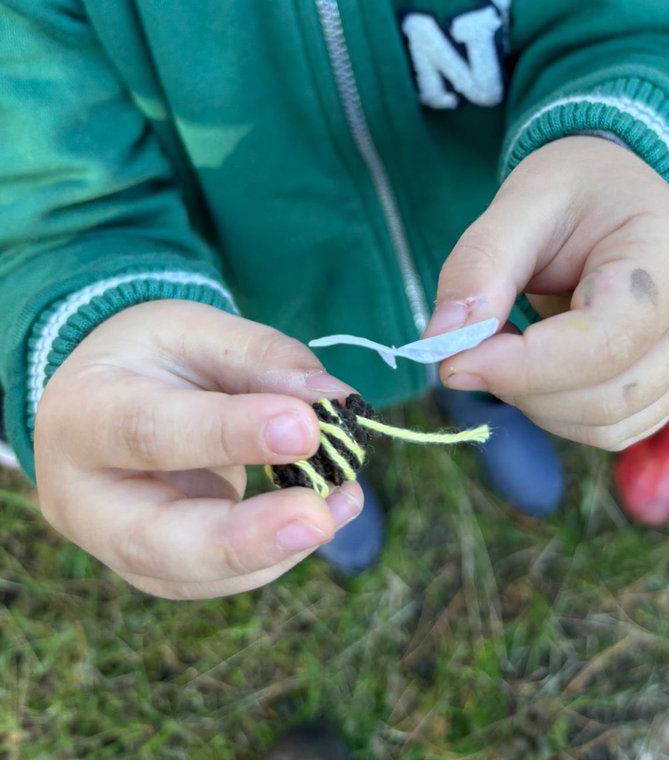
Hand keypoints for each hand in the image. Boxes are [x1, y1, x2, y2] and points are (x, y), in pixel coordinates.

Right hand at [34, 301, 362, 598]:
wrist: (103, 396)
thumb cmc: (151, 356)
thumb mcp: (195, 330)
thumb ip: (260, 358)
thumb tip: (332, 400)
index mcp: (84, 413)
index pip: (150, 432)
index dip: (230, 434)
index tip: (307, 426)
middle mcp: (83, 495)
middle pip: (155, 539)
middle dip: (244, 537)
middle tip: (319, 519)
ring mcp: (112, 545)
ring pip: (188, 576)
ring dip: (274, 549)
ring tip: (344, 503)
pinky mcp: (150, 569)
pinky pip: (214, 579)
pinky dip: (276, 552)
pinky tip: (328, 513)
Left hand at [426, 137, 668, 450]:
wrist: (618, 189)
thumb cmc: (575, 187)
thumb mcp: (521, 201)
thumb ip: (479, 267)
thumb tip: (440, 344)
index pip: (606, 344)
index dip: (525, 366)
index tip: (455, 359)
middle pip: (609, 396)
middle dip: (523, 386)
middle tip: (470, 345)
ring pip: (608, 425)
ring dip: (536, 403)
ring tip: (506, 343)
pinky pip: (612, 430)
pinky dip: (557, 412)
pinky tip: (533, 364)